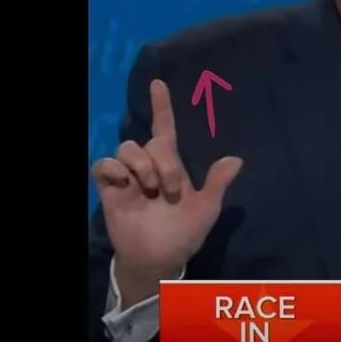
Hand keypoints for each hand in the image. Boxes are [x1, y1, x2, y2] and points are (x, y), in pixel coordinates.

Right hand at [91, 79, 242, 298]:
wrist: (160, 258)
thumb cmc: (184, 232)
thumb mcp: (206, 208)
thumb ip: (217, 183)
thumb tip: (237, 159)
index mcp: (172, 166)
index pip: (166, 129)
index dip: (162, 106)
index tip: (158, 83)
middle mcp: (149, 167)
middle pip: (150, 142)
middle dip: (164, 162)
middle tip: (172, 188)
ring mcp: (128, 178)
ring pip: (127, 148)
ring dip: (142, 165)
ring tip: (150, 189)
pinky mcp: (110, 190)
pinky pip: (104, 164)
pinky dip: (114, 169)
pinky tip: (125, 183)